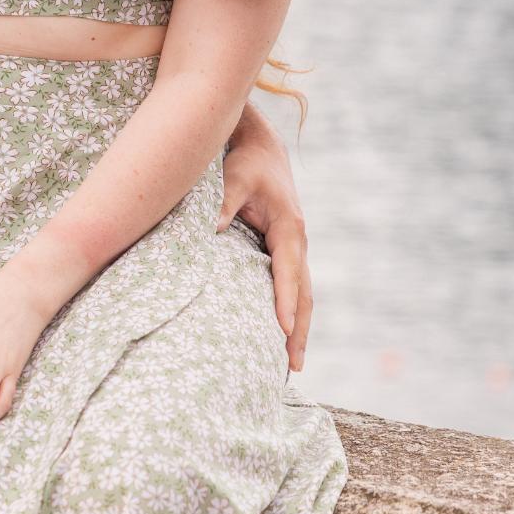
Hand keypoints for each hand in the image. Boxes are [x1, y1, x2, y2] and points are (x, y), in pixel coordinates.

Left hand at [218, 112, 311, 370]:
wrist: (261, 146)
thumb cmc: (246, 162)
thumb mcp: (234, 178)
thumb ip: (223, 203)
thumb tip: (210, 232)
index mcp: (290, 228)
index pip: (288, 273)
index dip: (285, 303)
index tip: (284, 331)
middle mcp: (298, 242)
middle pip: (303, 294)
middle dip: (300, 331)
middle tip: (294, 366)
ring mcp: (294, 248)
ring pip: (301, 294)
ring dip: (299, 328)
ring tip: (292, 364)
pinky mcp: (284, 250)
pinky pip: (291, 287)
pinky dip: (290, 312)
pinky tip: (281, 335)